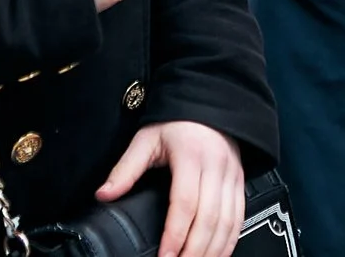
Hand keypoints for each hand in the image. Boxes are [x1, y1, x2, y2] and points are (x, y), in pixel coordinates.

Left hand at [98, 120, 243, 256]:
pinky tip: (218, 254)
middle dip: (195, 250)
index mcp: (192, 156)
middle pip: (209, 218)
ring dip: (214, 250)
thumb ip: (126, 168)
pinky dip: (230, 240)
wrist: (209, 104)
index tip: (165, 256)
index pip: (185, 202)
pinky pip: (239, 217)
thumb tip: (104, 194)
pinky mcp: (240, 182)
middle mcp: (216, 167)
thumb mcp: (146, 140)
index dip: (175, 234)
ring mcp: (232, 175)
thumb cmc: (177, 123)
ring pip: (228, 221)